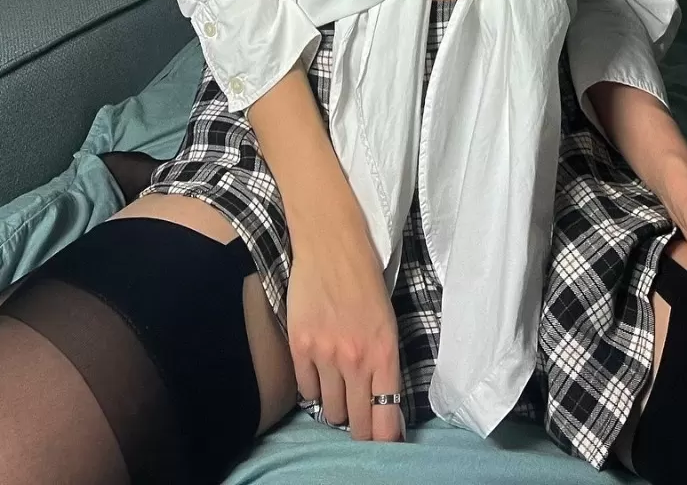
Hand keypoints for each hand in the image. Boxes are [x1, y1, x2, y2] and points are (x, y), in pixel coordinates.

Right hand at [287, 223, 405, 440]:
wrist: (332, 243)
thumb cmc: (365, 279)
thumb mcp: (387, 322)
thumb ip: (385, 363)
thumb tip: (382, 403)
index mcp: (385, 353)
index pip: (386, 419)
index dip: (385, 440)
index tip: (383, 443)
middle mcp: (356, 360)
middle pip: (356, 422)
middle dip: (360, 429)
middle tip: (359, 423)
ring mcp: (325, 355)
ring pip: (329, 410)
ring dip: (335, 405)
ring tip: (339, 388)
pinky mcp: (299, 346)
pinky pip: (305, 390)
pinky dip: (313, 388)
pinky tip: (319, 374)